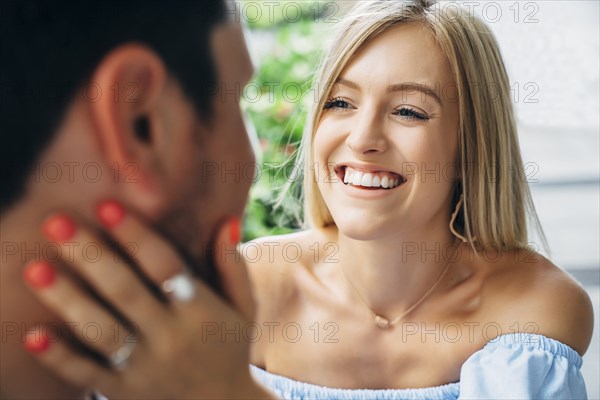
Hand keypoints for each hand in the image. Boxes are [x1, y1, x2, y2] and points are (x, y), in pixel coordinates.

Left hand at [22, 200, 271, 398]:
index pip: (166, 267)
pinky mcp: (123, 392)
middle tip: (57, 222)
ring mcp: (145, 368)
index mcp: (201, 311)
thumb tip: (225, 222)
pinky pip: (87, 375)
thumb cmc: (230, 348)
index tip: (107, 206)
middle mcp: (171, 338)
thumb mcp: (244, 309)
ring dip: (67, 299)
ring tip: (36, 268)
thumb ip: (233, 267)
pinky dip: (59, 357)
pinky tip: (33, 334)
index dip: (136, 236)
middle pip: (126, 291)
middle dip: (91, 255)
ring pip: (101, 331)